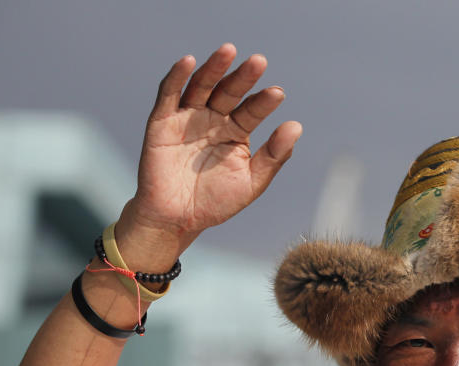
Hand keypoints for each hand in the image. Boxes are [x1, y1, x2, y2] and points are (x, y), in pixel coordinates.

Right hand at [119, 43, 301, 254]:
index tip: (278, 93)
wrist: (176, 220)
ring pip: (201, 86)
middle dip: (243, 77)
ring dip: (214, 67)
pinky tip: (189, 61)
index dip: (263, 102)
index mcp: (235, 132)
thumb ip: (274, 156)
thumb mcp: (251, 182)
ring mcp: (187, 118)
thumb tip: (296, 126)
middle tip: (259, 61)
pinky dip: (177, 76)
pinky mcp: (162, 122)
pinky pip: (168, 94)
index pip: (252, 110)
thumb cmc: (215, 203)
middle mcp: (213, 120)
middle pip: (228, 92)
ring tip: (229, 51)